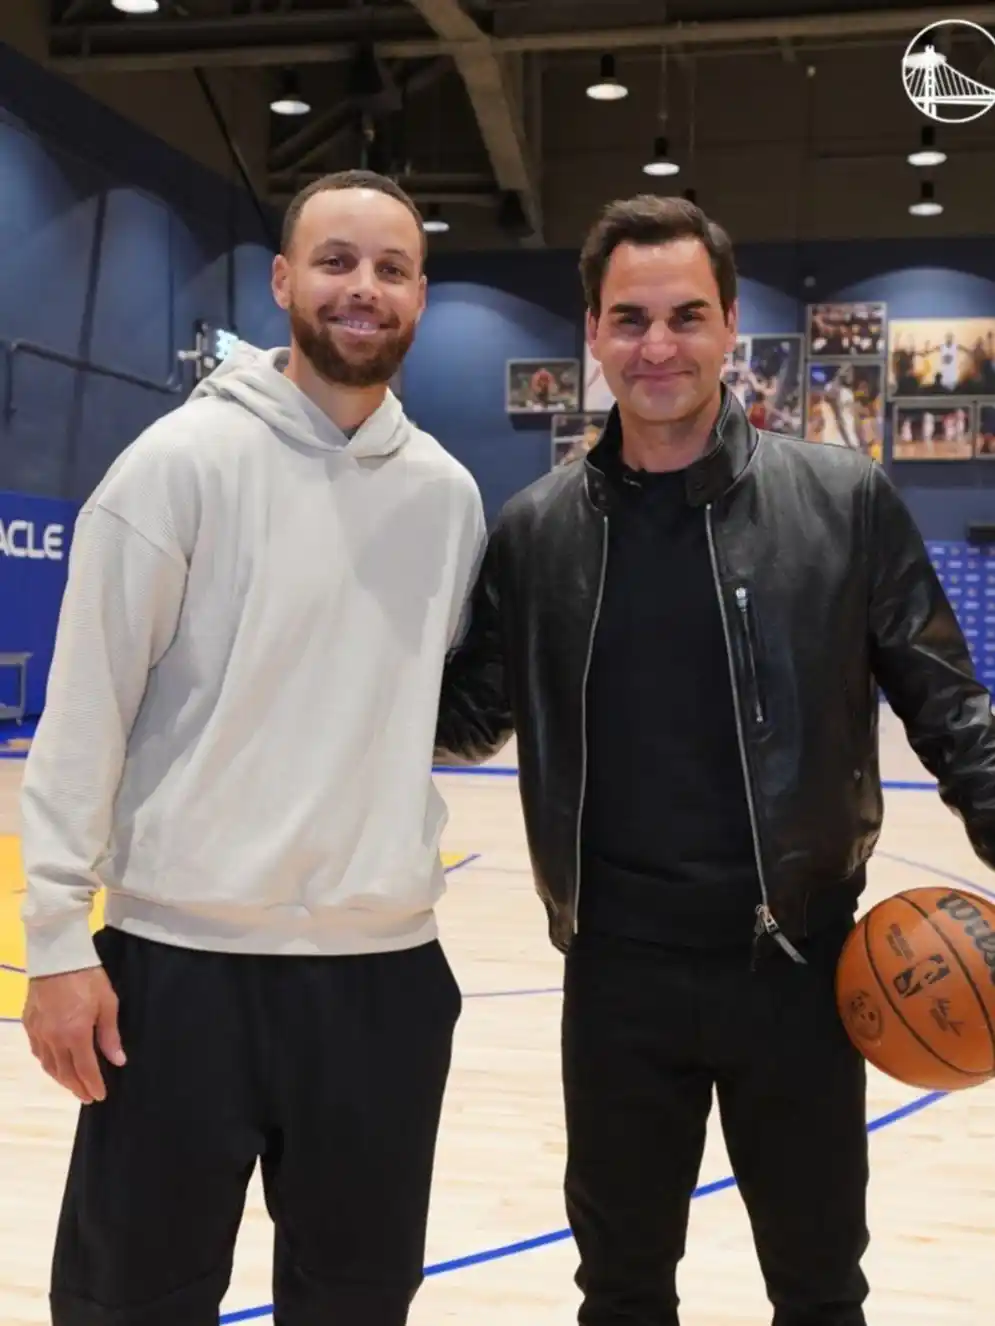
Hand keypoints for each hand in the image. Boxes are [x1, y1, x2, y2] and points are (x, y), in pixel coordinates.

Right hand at [22, 966, 126, 1103]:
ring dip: (62, 1079)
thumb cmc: (88, 977)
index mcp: (75, 1034)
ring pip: (49, 1066)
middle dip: (77, 1088)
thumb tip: (118, 1061)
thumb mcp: (107, 1003)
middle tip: (87, 1097)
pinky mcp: (29, 1024)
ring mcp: (39, 1033)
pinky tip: (54, 1066)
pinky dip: (47, 1064)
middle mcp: (54, 1039)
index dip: (93, 1085)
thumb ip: (110, 1035)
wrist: (57, 956)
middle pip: (65, 1073)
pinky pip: (38, 1052)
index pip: (85, 1069)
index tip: (100, 1096)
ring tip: (73, 1085)